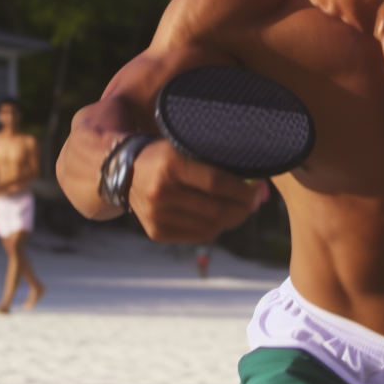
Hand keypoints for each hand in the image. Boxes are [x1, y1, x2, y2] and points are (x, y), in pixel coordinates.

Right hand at [128, 139, 267, 241]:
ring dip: (230, 220)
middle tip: (253, 202)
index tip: (258, 189)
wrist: (123, 171)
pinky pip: (198, 237)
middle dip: (243, 209)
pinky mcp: (156, 232)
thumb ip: (219, 164)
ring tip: (236, 208)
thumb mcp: (186, 147)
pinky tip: (216, 216)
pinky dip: (214, 228)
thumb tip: (261, 188)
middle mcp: (162, 192)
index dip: (244, 191)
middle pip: (217, 210)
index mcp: (171, 164)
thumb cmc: (166, 154)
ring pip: (211, 228)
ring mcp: (157, 216)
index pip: (217, 184)